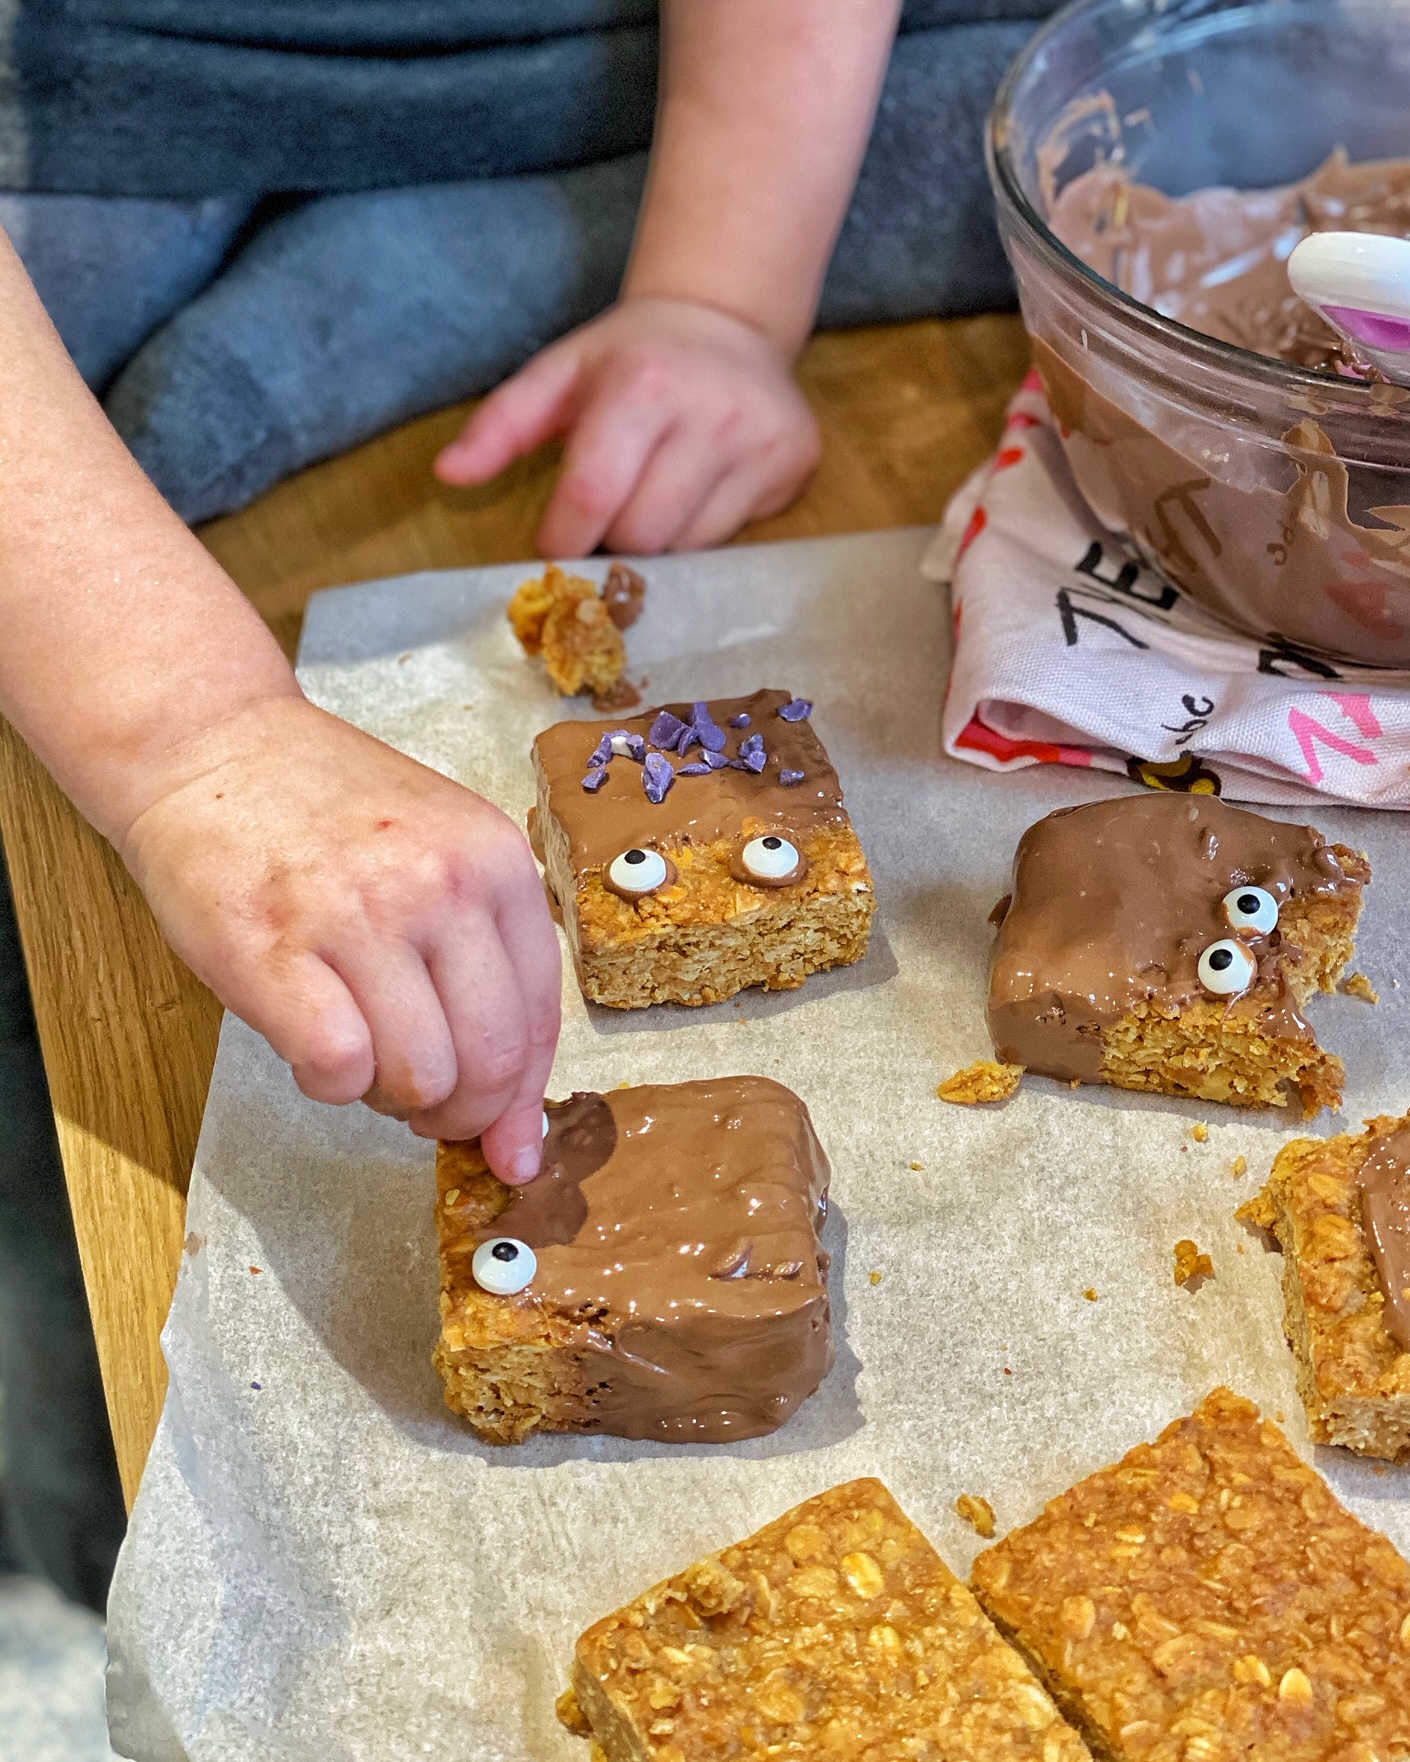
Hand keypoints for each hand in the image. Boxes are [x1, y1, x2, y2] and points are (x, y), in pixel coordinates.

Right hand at [118, 697, 560, 1182]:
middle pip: (491, 1065)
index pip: (540, 1021)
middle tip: (420, 1101)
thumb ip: (486, 977)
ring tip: (360, 1052)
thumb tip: (519, 1143)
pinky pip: (337, 1070)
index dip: (522, 1100)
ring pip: (419, 1079)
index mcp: (498, 862)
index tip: (505, 1140)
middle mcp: (442, 884)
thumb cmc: (328, 816)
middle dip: (459, 1112)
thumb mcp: (438, 859)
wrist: (210, 745)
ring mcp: (360, 913)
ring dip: (389, 1098)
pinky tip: (312, 1042)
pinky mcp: (275, 949)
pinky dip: (328, 1083)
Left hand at [435, 296, 820, 556]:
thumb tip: (447, 473)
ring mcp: (762, 440)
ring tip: (656, 491)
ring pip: (691, 547)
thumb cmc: (631, 357)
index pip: (594, 493)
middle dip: (614, 536)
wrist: (729, 322)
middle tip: (611, 509)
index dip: (566, 535)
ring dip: (660, 539)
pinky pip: (734, 539)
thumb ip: (499, 424)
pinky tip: (700, 487)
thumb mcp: (559, 374)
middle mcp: (713, 411)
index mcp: (644, 383)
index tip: (556, 542)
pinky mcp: (795, 464)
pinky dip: (703, 530)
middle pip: (643, 532)